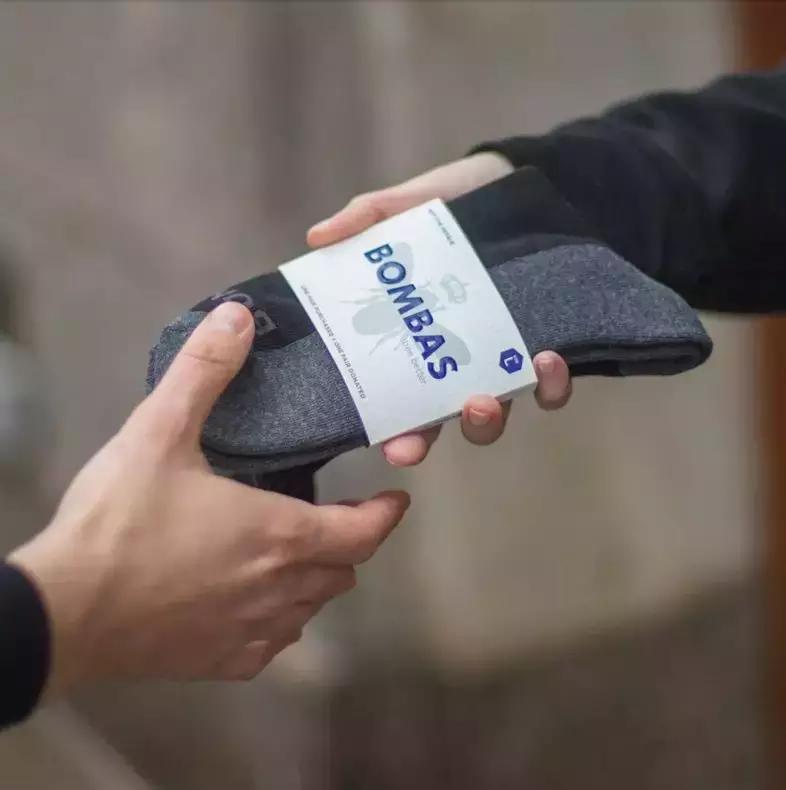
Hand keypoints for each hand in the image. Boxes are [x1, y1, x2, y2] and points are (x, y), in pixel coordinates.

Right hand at [9, 302, 409, 692]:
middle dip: (347, 542)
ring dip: (315, 579)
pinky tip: (253, 603)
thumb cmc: (118, 523)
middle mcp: (280, 589)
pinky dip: (280, 620)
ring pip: (312, 607)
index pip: (363, 532)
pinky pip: (274, 644)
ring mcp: (252, 632)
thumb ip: (203, 372)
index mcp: (279, 534)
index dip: (386, 514)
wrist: (63, 613)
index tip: (395, 499)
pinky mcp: (220, 664)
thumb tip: (239, 317)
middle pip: (343, 569)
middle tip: (333, 515)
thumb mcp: (158, 434)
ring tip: (294, 552)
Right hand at [307, 153, 571, 465]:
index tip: (388, 445)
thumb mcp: (404, 207)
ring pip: (493, 414)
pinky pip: (550, 388)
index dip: (394, 431)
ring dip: (486, 420)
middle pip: (438, 419)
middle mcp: (455, 362)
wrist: (516, 181)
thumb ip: (365, 220)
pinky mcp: (543, 348)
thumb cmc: (453, 202)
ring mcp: (499, 360)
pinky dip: (550, 386)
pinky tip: (544, 360)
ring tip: (485, 397)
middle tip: (417, 439)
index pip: (400, 399)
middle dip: (430, 437)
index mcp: (415, 342)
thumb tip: (317, 237)